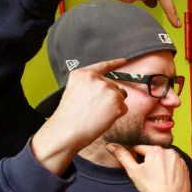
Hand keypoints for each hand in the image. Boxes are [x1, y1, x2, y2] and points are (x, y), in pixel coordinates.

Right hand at [31, 59, 128, 174]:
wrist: (67, 130)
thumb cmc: (69, 116)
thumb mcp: (73, 90)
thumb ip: (88, 84)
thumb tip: (106, 87)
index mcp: (83, 74)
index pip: (103, 66)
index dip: (115, 63)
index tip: (124, 60)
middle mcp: (96, 78)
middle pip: (114, 85)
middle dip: (110, 97)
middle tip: (94, 109)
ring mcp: (108, 89)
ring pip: (120, 96)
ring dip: (114, 105)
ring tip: (97, 113)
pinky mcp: (117, 101)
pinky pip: (124, 108)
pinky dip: (117, 115)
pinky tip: (103, 118)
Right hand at [107, 144, 189, 191]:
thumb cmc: (150, 188)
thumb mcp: (133, 171)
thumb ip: (122, 156)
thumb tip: (110, 146)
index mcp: (155, 150)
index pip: (140, 150)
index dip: (136, 160)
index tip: (140, 170)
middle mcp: (170, 151)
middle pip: (154, 154)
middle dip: (150, 162)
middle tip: (149, 177)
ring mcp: (180, 160)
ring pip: (165, 160)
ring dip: (161, 166)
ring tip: (159, 180)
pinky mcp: (186, 168)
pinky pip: (175, 166)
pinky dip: (171, 171)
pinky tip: (167, 181)